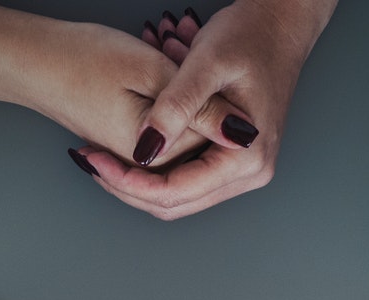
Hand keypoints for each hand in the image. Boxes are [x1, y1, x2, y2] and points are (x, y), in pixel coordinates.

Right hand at [0, 2, 207, 169]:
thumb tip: (244, 134)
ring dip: (188, 110)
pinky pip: (168, 136)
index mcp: (154, 155)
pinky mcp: (130, 146)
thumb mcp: (152, 71)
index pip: (216, 143)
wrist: (33, 62)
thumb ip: (201, 107)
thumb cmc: (81, 59)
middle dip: (203, 109)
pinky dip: (173, 110)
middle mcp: (147, 167)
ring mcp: (137, 160)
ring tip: (171, 64)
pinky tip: (162, 79)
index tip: (196, 60)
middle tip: (183, 59)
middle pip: (203, 148)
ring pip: (187, 142)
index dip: (217, 101)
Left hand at [78, 1, 337, 219]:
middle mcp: (249, 173)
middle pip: (174, 205)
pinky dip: (152, 172)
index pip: (176, 192)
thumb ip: (176, 107)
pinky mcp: (230, 161)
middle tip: (90, 159)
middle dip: (128, 187)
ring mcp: (241, 171)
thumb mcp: (207, 63)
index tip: (94, 159)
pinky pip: (185, 182)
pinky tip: (126, 152)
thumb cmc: (249, 37)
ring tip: (101, 156)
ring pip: (177, 199)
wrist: (278, 26)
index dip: (129, 182)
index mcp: (247, 158)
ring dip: (137, 183)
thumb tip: (144, 150)